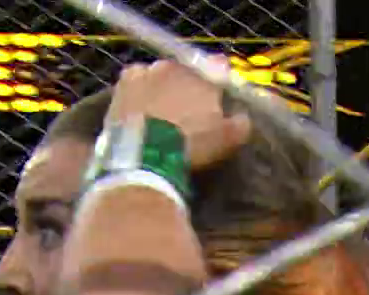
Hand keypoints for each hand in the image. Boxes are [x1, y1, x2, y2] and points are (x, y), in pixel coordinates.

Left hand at [106, 59, 252, 171]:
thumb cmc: (190, 145)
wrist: (145, 154)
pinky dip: (138, 90)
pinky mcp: (125, 82)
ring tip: (160, 112)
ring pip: (160, 74)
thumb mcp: (226, 141)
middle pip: (186, 71)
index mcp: (205, 76)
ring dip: (162, 87)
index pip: (219, 66)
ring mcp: (149, 70)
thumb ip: (240, 125)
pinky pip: (135, 80)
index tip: (218, 95)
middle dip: (187, 86)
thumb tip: (243, 117)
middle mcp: (178, 65)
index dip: (219, 79)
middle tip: (185, 109)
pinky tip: (138, 108)